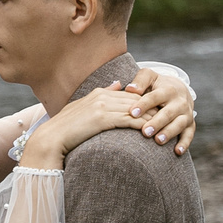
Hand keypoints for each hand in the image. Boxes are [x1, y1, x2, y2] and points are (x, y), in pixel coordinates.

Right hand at [19, 85, 163, 167]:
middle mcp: (102, 96)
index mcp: (98, 93)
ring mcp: (102, 106)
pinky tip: (154, 131)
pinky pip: (129, 120)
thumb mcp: (83, 108)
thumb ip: (102, 94)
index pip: (129, 95)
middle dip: (155, 107)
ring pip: (135, 110)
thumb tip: (118, 84)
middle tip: (172, 114)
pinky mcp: (103, 119)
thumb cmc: (65, 129)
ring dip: (153, 117)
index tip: (161, 108)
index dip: (147, 102)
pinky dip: (143, 125)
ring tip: (168, 124)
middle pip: (136, 100)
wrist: (50, 139)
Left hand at [121, 67, 196, 155]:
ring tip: (158, 140)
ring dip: (170, 132)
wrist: (178, 89)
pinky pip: (189, 134)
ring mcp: (186, 114)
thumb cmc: (157, 85)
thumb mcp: (149, 76)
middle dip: (157, 122)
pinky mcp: (191, 124)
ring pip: (180, 124)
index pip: (155, 97)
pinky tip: (177, 151)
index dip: (144, 105)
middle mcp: (180, 102)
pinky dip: (185, 143)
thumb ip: (140, 80)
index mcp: (168, 89)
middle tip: (145, 131)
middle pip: (169, 113)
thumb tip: (130, 89)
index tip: (132, 113)